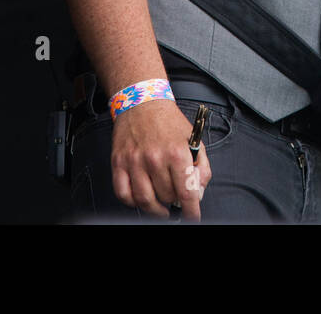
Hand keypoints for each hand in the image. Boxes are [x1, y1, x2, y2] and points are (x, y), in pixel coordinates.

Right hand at [110, 99, 211, 219]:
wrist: (143, 102)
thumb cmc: (169, 122)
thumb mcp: (194, 140)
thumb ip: (202, 168)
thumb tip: (198, 193)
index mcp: (178, 152)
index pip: (187, 192)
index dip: (192, 211)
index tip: (193, 217)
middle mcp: (155, 158)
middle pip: (167, 197)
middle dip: (174, 201)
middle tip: (176, 198)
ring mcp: (135, 161)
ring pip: (145, 201)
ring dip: (155, 208)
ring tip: (161, 205)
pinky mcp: (118, 162)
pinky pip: (123, 194)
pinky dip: (133, 202)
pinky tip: (142, 197)